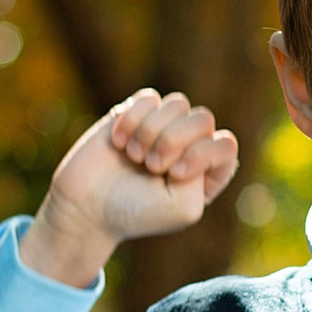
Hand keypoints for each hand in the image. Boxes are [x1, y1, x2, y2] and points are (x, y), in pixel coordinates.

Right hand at [19, 88, 241, 286]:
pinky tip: (118, 143)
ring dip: (152, 131)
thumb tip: (193, 135)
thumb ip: (205, 175)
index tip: (174, 175)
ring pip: (178, 103)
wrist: (85, 207)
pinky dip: (132, 119)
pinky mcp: (136, 114)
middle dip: (174, 141)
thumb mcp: (184, 208)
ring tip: (134, 156)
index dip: (201, 155)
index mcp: (209, 172)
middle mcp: (191, 146)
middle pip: (203, 119)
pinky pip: (149, 98)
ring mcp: (164, 127)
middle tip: (151, 166)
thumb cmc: (136, 213)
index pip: (225, 145)